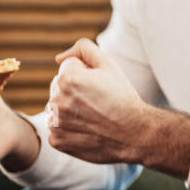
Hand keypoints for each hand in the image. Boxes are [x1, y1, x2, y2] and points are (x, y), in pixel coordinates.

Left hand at [46, 39, 147, 162]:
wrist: (134, 133)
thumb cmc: (122, 97)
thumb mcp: (109, 65)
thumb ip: (83, 49)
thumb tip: (59, 58)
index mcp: (68, 78)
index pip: (68, 67)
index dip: (86, 75)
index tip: (100, 87)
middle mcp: (57, 100)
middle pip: (59, 87)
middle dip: (74, 91)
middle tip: (97, 102)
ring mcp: (55, 122)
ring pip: (57, 108)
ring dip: (70, 110)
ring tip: (93, 117)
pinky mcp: (56, 140)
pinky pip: (57, 128)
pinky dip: (69, 129)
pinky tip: (88, 130)